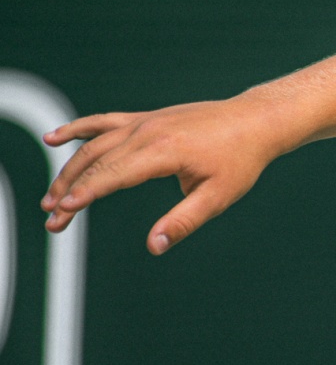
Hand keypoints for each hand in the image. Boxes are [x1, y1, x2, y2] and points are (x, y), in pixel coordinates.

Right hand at [41, 98, 291, 253]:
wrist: (255, 121)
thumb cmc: (241, 161)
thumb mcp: (219, 196)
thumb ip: (184, 221)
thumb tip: (155, 246)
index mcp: (165, 150)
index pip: (114, 174)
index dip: (86, 193)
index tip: (62, 212)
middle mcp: (149, 131)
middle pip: (97, 162)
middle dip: (69, 191)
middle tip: (51, 220)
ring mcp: (145, 121)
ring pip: (95, 145)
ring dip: (69, 169)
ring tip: (51, 197)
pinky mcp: (147, 118)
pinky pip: (105, 122)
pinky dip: (78, 130)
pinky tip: (53, 139)